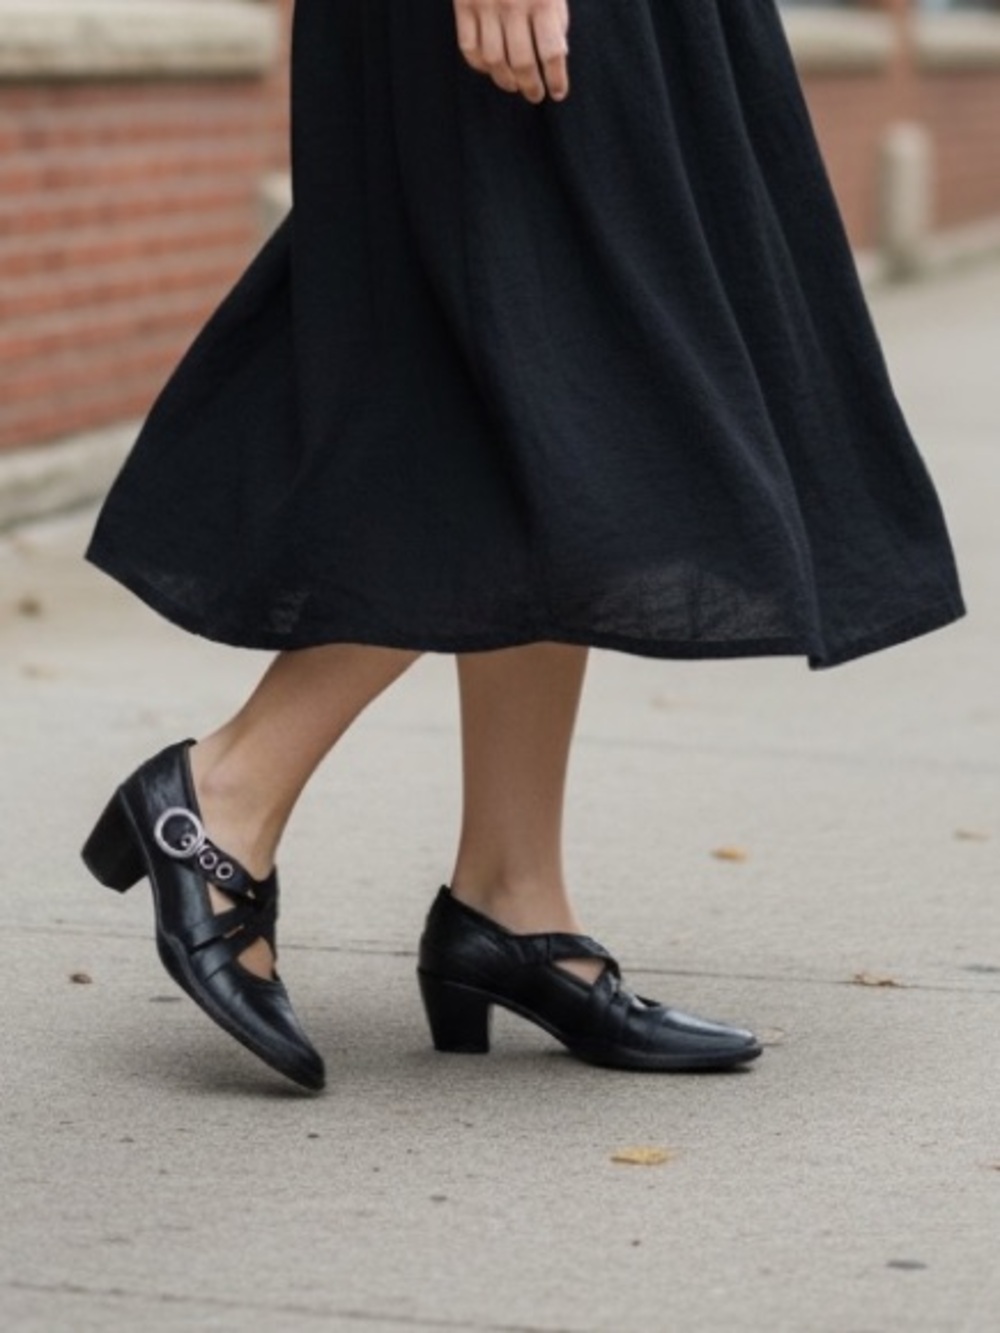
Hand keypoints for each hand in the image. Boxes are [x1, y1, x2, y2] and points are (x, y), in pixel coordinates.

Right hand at [453, 0, 570, 104]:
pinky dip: (479, 65)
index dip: (556, 78)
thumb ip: (555, 14)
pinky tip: (490, 68)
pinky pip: (469, 47)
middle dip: (531, 86)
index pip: (552, 53)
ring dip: (505, 80)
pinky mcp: (464, 3)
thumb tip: (556, 53)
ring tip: (514, 86)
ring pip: (494, 61)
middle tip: (535, 96)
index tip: (557, 93)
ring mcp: (486, 6)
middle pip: (522, 63)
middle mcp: (514, 5)